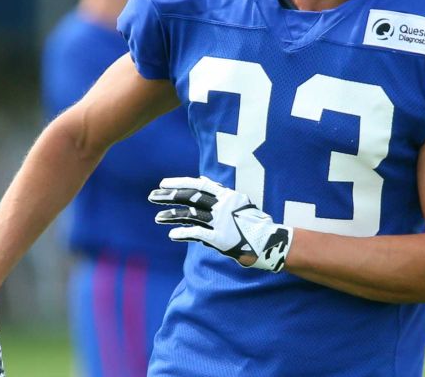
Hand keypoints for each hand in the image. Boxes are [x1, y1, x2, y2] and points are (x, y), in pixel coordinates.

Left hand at [149, 176, 292, 271]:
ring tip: (157, 218)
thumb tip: (206, 183)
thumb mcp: (241, 203)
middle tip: (152, 196)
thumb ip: (223, 196)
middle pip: (190, 196)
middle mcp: (222, 206)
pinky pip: (196, 233)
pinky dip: (182, 233)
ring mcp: (220, 221)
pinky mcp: (220, 238)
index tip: (163, 183)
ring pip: (190, 214)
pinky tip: (172, 234)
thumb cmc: (256, 223)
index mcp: (227, 195)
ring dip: (171, 215)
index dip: (179, 183)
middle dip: (169, 196)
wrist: (271, 241)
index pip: (198, 184)